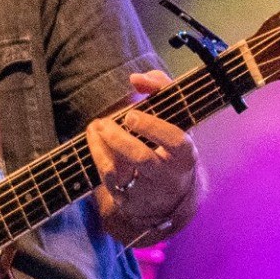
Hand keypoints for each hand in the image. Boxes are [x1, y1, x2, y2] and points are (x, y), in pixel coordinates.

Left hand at [88, 71, 199, 237]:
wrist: (169, 196)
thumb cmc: (169, 146)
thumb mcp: (175, 119)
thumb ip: (161, 90)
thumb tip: (137, 78)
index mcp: (185, 154)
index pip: (175, 142)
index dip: (153, 127)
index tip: (131, 115)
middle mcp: (169, 176)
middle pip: (143, 159)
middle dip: (120, 139)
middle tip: (104, 122)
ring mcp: (148, 191)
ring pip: (121, 172)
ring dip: (102, 147)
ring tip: (95, 126)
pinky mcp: (129, 201)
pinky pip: (109, 182)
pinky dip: (99, 159)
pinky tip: (94, 142)